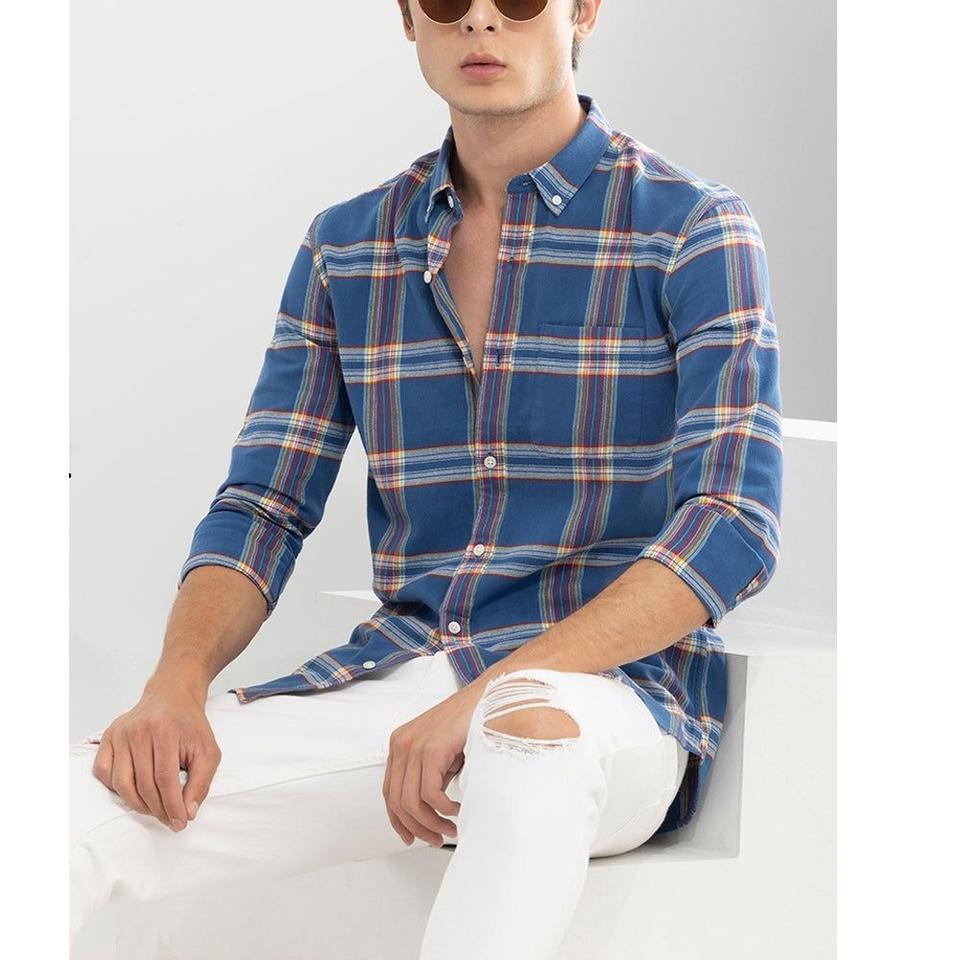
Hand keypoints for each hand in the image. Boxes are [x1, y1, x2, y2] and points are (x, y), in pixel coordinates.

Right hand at [91, 681, 220, 831]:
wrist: (172, 697)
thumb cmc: (190, 725)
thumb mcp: (208, 750)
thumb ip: (201, 782)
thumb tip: (188, 813)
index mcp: (164, 730)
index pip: (165, 779)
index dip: (172, 805)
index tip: (180, 822)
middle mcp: (138, 730)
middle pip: (143, 784)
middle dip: (158, 809)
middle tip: (170, 820)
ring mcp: (119, 733)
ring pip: (122, 783)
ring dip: (139, 804)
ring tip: (155, 810)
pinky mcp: (107, 737)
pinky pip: (104, 773)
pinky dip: (118, 789)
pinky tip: (135, 790)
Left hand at [382, 683, 483, 847]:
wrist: (488, 697)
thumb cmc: (468, 723)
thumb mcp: (441, 752)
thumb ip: (428, 775)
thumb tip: (428, 811)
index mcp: (400, 744)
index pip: (389, 793)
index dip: (399, 821)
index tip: (412, 838)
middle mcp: (401, 744)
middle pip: (397, 802)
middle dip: (417, 828)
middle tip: (436, 839)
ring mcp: (414, 746)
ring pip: (411, 802)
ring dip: (432, 823)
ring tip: (450, 829)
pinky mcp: (431, 750)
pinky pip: (430, 794)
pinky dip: (444, 809)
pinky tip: (457, 809)